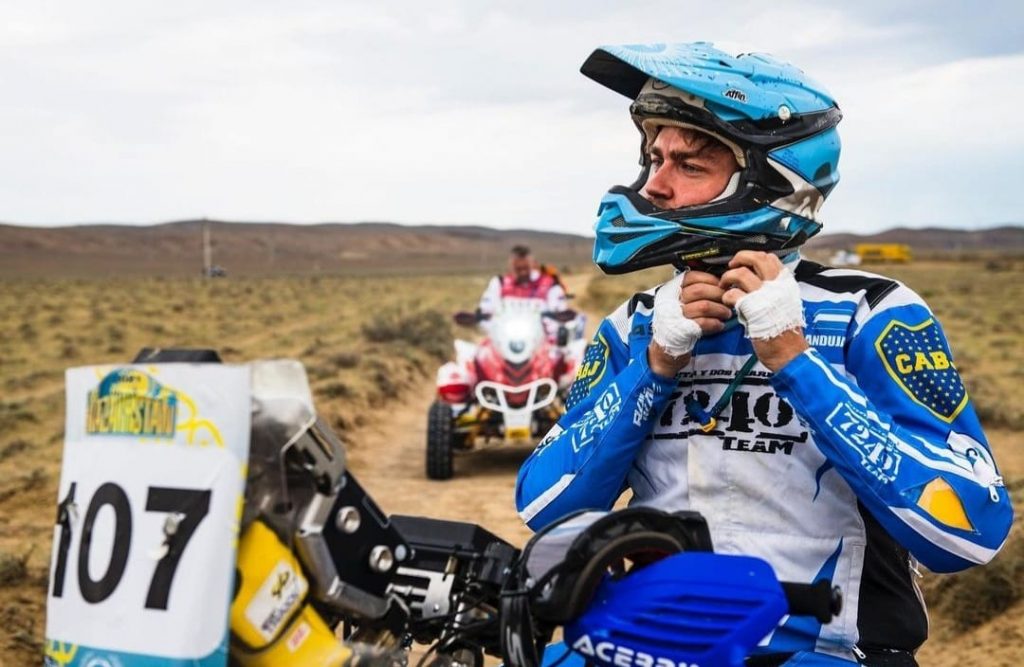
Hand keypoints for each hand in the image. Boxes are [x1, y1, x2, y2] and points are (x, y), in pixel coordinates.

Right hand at [680, 270, 732, 335]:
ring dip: (720, 309)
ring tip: (726, 313)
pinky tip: (719, 324)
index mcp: (674, 288)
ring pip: (704, 306)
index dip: (709, 279)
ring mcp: (679, 315)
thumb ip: (698, 288)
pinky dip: (715, 323)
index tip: (720, 284)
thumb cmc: (682, 315)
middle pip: (699, 290)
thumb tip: (721, 284)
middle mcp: (675, 300)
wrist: (668, 337)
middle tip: (727, 299)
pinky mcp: (684, 329)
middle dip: (718, 294)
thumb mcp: (684, 297)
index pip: (692, 277)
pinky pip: (703, 323)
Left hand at [719, 251, 807, 371]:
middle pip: (757, 258)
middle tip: (732, 265)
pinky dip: (726, 295)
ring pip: (742, 273)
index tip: (745, 262)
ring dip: (728, 277)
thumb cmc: (785, 332)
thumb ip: (775, 290)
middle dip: (740, 258)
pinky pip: (733, 293)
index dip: (754, 256)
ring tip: (725, 285)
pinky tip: (728, 302)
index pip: (771, 258)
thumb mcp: (787, 304)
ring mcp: (765, 296)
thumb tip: (758, 280)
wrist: (788, 353)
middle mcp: (777, 286)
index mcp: (786, 284)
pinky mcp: (753, 309)